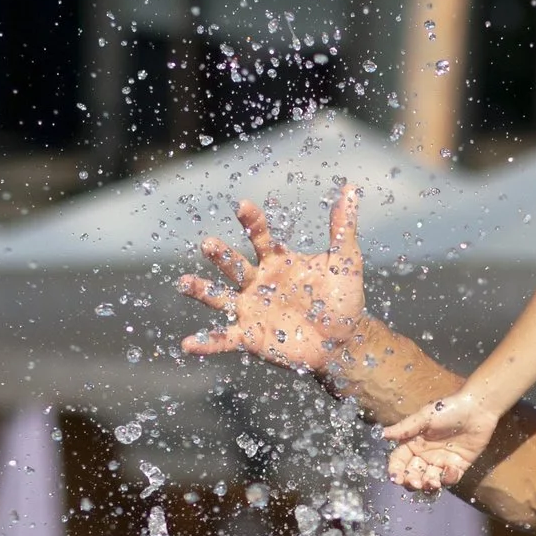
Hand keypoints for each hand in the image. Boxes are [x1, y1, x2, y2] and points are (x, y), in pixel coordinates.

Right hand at [178, 187, 364, 371]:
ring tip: (183, 284)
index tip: (242, 206)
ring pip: (220, 297)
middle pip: (234, 265)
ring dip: (201, 291)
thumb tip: (352, 190)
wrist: (343, 341)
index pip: (259, 236)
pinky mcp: (250, 336)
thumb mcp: (345, 262)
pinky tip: (187, 344)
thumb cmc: (342, 299)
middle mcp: (257, 282)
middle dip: (221, 255)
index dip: (251, 221)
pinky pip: (224, 338)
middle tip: (209, 244)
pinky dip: (206, 342)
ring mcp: (250, 309)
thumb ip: (342, 228)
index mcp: (276, 261)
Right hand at [383, 392, 500, 490]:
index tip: (395, 478)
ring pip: (430, 481)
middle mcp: (425, 455)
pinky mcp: (458, 466)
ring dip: (428, 485)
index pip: (399, 461)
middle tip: (415, 483)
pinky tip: (450, 470)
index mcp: (413, 444)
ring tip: (432, 482)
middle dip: (411, 482)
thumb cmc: (448, 409)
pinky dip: (449, 478)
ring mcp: (441, 462)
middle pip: (412, 475)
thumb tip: (382, 434)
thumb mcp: (424, 417)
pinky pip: (450, 479)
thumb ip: (405, 428)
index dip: (396, 471)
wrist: (477, 409)